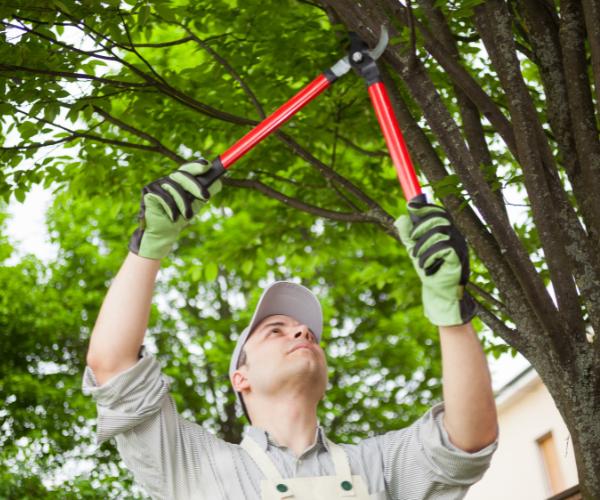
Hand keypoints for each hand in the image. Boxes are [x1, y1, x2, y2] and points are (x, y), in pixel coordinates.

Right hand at [128, 161, 221, 259]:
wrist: (165, 232)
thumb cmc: (181, 216)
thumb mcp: (196, 203)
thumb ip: (206, 191)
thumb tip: (219, 181)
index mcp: (180, 180)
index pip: (189, 168)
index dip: (197, 165)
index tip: (208, 165)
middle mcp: (168, 179)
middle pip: (182, 175)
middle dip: (195, 186)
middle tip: (206, 197)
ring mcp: (157, 184)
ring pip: (174, 187)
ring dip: (183, 204)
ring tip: (188, 217)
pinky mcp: (148, 191)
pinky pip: (163, 196)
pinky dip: (171, 208)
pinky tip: (173, 217)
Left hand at [395, 201, 475, 325]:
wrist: (437, 292)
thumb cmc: (428, 270)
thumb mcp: (414, 250)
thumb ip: (408, 235)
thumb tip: (400, 218)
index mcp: (446, 232)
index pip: (439, 212)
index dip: (425, 208)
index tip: (410, 207)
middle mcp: (455, 236)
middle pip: (439, 218)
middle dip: (421, 227)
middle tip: (412, 240)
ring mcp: (459, 246)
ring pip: (438, 232)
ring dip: (422, 246)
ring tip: (418, 259)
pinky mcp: (459, 257)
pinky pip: (443, 247)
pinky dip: (429, 256)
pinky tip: (426, 266)